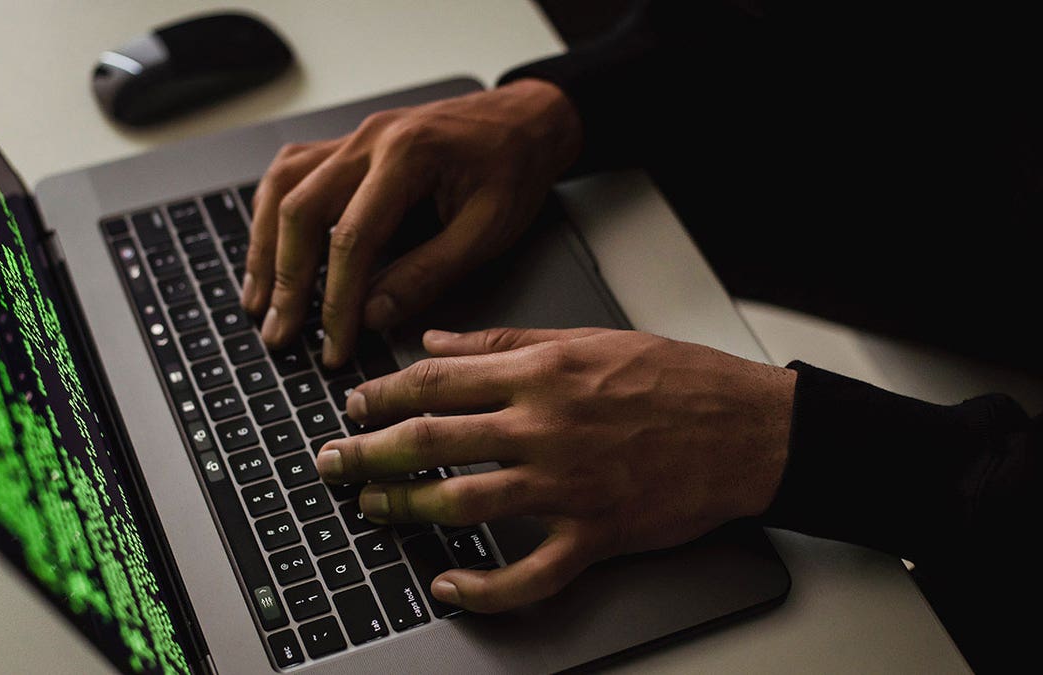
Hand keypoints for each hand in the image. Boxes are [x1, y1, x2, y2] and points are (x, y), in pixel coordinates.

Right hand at [241, 79, 581, 366]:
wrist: (525, 120)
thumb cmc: (514, 168)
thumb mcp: (487, 230)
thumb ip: (429, 273)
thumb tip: (373, 315)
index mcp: (408, 155)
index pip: (352, 238)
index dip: (337, 301)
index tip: (333, 345)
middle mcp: (370, 139)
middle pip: (301, 210)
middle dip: (286, 280)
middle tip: (280, 333)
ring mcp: (354, 138)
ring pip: (283, 188)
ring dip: (264, 247)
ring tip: (258, 301)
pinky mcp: (349, 145)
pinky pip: (292, 173)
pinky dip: (271, 213)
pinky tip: (267, 248)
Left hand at [315, 327, 795, 611]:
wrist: (748, 429)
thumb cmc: (675, 379)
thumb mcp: (587, 337)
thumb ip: (503, 339)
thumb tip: (436, 340)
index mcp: (541, 371)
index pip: (436, 380)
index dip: (381, 395)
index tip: (352, 406)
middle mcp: (544, 426)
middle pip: (432, 440)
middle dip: (369, 453)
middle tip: (332, 463)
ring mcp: (568, 485)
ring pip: (464, 503)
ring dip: (406, 509)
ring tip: (370, 509)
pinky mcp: (595, 534)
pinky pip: (529, 573)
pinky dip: (484, 588)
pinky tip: (449, 587)